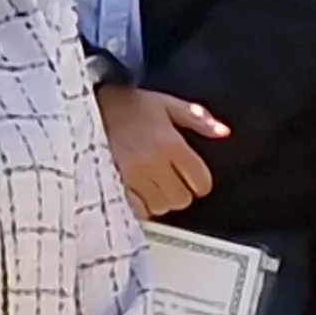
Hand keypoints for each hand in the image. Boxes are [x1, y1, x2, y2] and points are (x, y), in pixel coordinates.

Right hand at [99, 85, 230, 218]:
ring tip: (154, 184)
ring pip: (161, 207)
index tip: (193, 176)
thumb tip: (224, 132)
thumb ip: (199, 119)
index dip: (200, 182)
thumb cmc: (130, 105)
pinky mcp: (115, 185)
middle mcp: (153, 163)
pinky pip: (138, 210)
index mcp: (171, 144)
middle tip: (172, 179)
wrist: (91, 106)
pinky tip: (139, 190)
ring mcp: (132, 177)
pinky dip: (142, 205)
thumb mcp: (168, 104)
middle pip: (182, 199)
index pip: (200, 182)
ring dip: (161, 200)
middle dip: (181, 191)